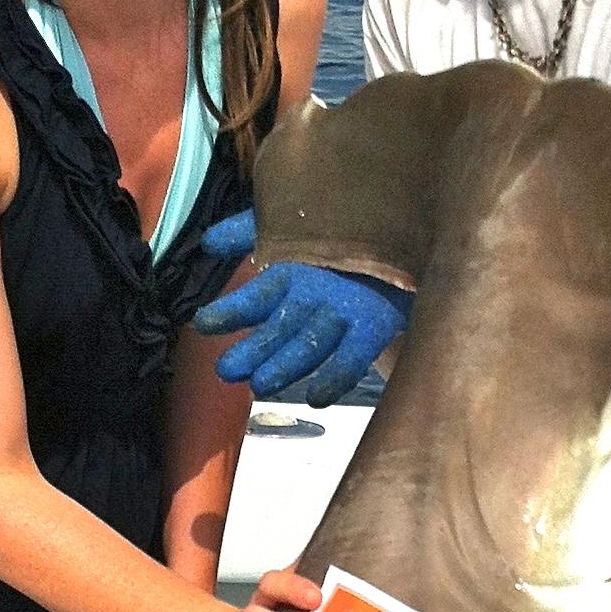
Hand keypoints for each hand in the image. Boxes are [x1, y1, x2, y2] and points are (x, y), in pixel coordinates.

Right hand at [196, 212, 411, 405]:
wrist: (406, 217)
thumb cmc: (344, 219)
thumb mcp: (292, 214)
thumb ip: (249, 228)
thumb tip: (207, 242)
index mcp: (291, 277)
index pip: (255, 299)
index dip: (231, 312)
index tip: (204, 324)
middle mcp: (312, 301)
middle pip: (279, 330)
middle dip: (254, 351)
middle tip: (228, 370)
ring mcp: (341, 316)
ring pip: (309, 345)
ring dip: (286, 365)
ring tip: (262, 383)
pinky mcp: (372, 327)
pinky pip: (352, 356)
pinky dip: (335, 377)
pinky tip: (317, 397)